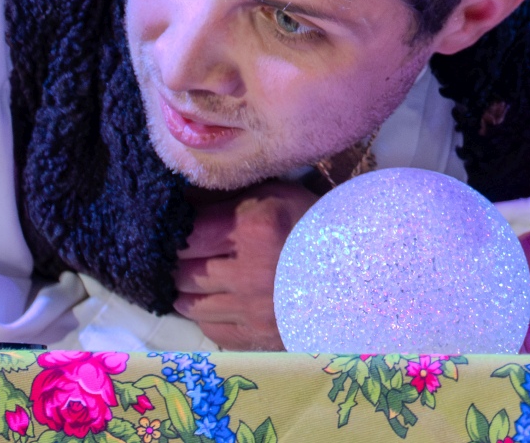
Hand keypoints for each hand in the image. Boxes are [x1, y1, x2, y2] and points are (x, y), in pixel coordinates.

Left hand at [172, 179, 316, 349]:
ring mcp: (253, 309)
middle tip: (176, 256)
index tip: (172, 230)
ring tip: (188, 281)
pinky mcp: (260, 335)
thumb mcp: (274, 194)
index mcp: (252, 229)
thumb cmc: (313, 223)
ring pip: (192, 304)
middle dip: (176, 263)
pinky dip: (206, 316)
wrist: (356, 268)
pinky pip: (214, 330)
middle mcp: (248, 272)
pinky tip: (211, 304)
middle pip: (183, 272)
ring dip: (184, 292)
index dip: (175, 232)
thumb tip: (182, 197)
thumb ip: (228, 196)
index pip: (187, 234)